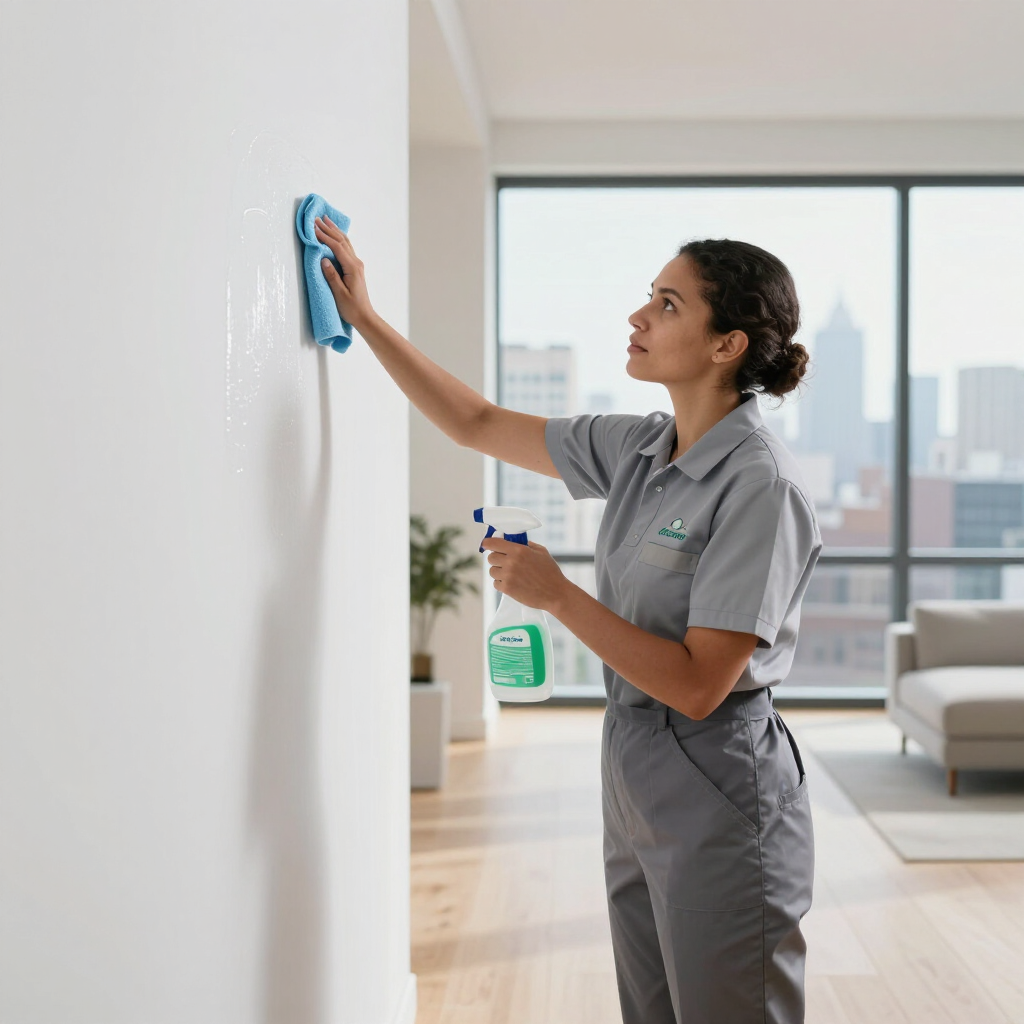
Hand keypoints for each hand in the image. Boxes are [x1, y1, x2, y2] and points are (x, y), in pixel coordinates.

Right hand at [313, 215, 375, 331]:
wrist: (364, 316)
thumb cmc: (351, 308)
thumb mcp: (339, 293)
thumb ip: (331, 275)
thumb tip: (323, 259)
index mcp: (352, 267)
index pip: (336, 247)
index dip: (324, 237)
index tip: (313, 228)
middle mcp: (356, 263)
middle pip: (342, 241)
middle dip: (329, 229)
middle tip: (318, 218)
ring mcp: (357, 265)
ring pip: (346, 243)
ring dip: (335, 231)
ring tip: (326, 220)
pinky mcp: (355, 268)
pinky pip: (346, 248)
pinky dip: (339, 239)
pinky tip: (335, 235)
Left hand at [480, 537, 569, 612]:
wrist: (556, 593)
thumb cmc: (550, 572)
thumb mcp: (541, 552)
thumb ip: (527, 545)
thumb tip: (514, 541)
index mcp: (519, 550)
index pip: (493, 543)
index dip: (487, 543)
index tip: (486, 545)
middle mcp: (511, 561)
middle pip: (491, 558)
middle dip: (496, 559)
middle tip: (504, 562)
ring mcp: (508, 576)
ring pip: (492, 571)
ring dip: (499, 572)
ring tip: (511, 575)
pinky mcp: (507, 589)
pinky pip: (496, 583)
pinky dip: (502, 584)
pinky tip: (512, 583)